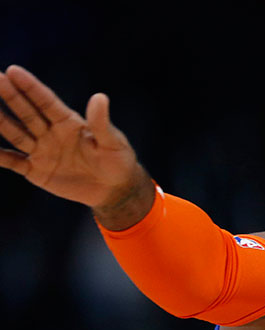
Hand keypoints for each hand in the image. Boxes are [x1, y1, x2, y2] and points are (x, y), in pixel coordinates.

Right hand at [0, 65, 149, 222]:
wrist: (114, 189)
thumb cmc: (117, 161)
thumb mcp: (113, 142)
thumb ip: (101, 123)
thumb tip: (100, 97)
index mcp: (68, 122)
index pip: (45, 101)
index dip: (30, 87)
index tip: (13, 70)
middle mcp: (50, 133)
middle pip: (25, 112)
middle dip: (8, 95)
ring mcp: (41, 150)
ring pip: (15, 133)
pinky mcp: (36, 170)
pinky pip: (12, 161)